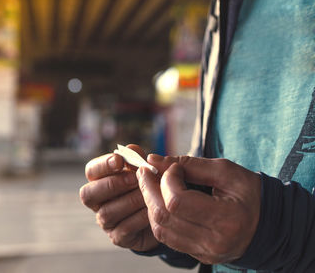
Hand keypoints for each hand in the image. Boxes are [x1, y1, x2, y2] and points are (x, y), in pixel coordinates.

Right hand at [79, 144, 158, 251]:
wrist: (166, 214)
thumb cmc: (150, 186)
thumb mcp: (145, 170)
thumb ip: (137, 159)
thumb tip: (131, 149)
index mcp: (100, 180)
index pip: (91, 171)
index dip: (102, 165)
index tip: (119, 160)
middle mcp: (98, 201)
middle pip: (88, 194)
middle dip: (112, 185)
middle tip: (135, 179)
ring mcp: (106, 221)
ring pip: (107, 212)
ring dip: (129, 201)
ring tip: (147, 194)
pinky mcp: (118, 237)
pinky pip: (124, 228)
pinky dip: (139, 218)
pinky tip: (151, 210)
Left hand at [136, 155, 260, 263]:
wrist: (268, 223)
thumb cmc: (249, 192)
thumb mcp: (225, 171)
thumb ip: (189, 164)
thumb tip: (153, 159)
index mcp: (226, 218)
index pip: (177, 201)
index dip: (167, 180)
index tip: (173, 167)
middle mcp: (213, 241)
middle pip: (164, 215)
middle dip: (149, 189)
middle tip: (145, 170)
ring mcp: (204, 251)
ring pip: (160, 229)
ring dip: (150, 203)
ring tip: (150, 184)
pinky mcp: (198, 255)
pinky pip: (167, 237)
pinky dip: (158, 216)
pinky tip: (159, 201)